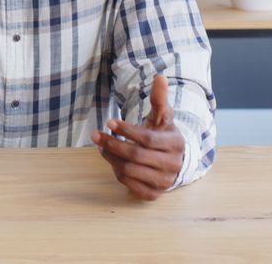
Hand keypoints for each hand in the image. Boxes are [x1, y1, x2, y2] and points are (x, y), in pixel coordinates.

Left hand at [92, 74, 184, 199]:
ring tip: (102, 146)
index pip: (147, 139)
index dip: (126, 130)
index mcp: (175, 143)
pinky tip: (112, 160)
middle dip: (112, 144)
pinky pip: (129, 185)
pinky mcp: (154, 194)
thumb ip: (159, 98)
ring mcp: (164, 181)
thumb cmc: (162, 134)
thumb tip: (159, 77)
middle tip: (96, 135)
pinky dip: (117, 172)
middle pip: (136, 156)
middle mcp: (172, 165)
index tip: (109, 121)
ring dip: (111, 158)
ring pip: (129, 171)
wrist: (172, 160)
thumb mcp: (162, 116)